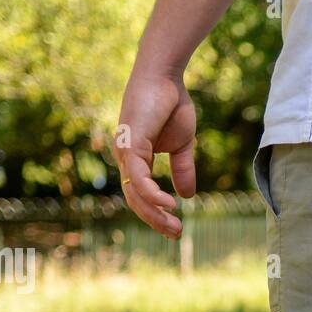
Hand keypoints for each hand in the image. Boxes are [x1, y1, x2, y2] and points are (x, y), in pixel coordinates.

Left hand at [114, 67, 196, 239]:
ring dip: (154, 213)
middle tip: (176, 235)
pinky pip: (138, 177)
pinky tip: (168, 205)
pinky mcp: (130, 144)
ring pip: (135, 193)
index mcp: (136, 159)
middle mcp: (126, 158)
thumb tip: (187, 197)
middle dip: (156, 220)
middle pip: (136, 200)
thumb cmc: (172, 104)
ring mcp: (125, 152)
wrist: (166, 76)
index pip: (142, 195)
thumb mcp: (183, 145)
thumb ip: (182, 170)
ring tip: (174, 226)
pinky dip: (152, 194)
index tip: (176, 229)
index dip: (157, 214)